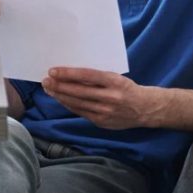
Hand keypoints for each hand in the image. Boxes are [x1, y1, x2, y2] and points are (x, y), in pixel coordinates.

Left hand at [41, 67, 161, 129]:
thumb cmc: (127, 88)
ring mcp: (106, 111)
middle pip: (79, 91)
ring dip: (60, 96)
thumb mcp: (115, 77)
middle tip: (45, 80)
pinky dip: (69, 105)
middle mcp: (110, 97)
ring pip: (77, 103)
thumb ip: (96, 77)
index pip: (87, 75)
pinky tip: (60, 99)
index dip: (68, 73)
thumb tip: (70, 73)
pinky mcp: (102, 122)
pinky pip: (81, 112)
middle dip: (59, 86)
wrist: (146, 109)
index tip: (53, 70)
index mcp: (115, 82)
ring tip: (49, 89)